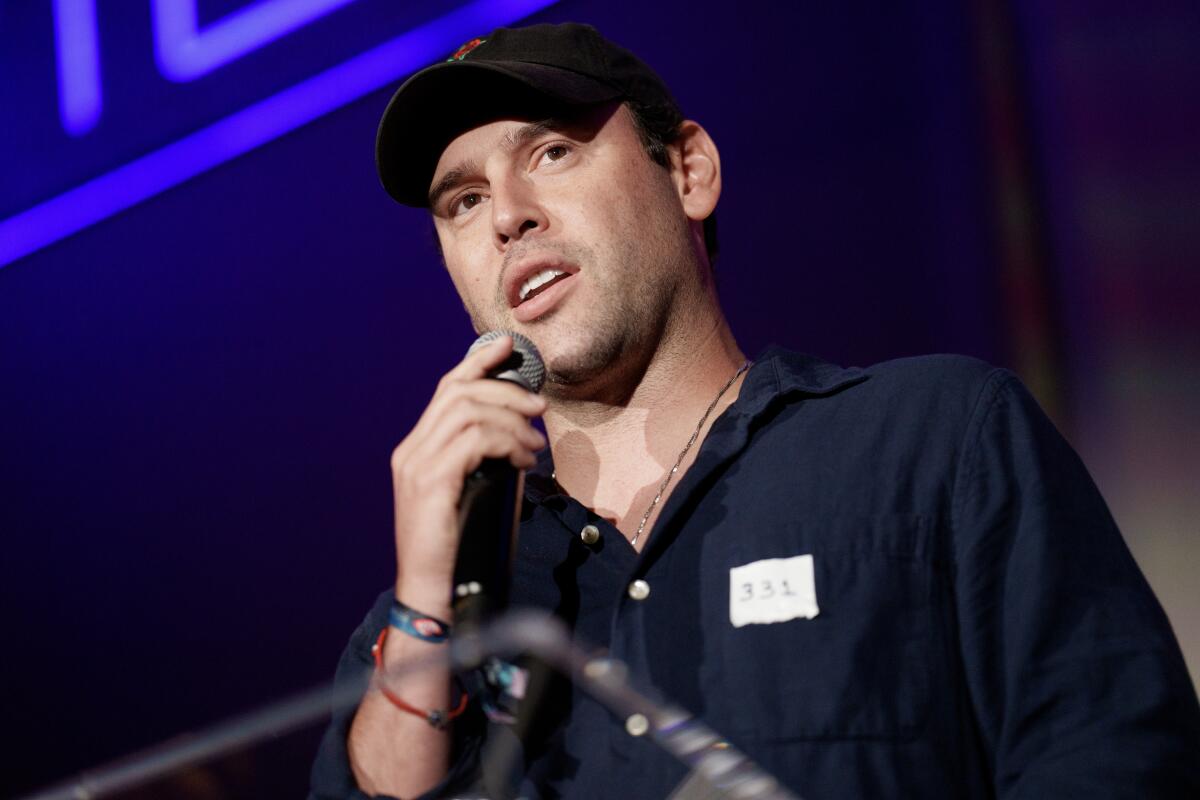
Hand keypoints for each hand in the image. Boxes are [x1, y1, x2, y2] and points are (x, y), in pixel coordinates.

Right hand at [388, 335, 546, 604]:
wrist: (431, 592)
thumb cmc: (460, 548)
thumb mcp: (475, 494)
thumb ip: (488, 463)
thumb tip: (524, 437)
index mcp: (418, 449)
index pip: (447, 389)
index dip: (478, 362)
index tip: (510, 347)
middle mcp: (412, 450)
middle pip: (459, 392)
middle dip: (506, 390)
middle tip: (540, 407)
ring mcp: (417, 465)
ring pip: (468, 412)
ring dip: (511, 421)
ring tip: (535, 444)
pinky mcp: (430, 482)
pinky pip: (473, 441)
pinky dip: (505, 442)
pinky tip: (523, 459)